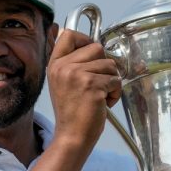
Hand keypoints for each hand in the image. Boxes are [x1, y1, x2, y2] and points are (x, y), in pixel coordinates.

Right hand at [47, 29, 121, 149]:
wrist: (72, 136)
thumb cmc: (72, 113)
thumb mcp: (63, 83)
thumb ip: (72, 64)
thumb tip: (91, 45)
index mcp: (55, 65)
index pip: (69, 34)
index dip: (85, 39)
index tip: (91, 53)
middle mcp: (63, 67)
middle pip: (96, 47)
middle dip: (104, 65)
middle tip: (98, 83)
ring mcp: (77, 75)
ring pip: (110, 64)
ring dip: (111, 81)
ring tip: (100, 96)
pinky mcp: (92, 85)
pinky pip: (116, 80)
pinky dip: (115, 93)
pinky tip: (104, 103)